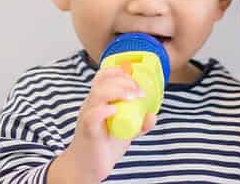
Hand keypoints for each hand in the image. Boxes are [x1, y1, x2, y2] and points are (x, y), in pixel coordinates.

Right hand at [48, 65, 157, 183]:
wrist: (89, 167)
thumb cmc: (105, 145)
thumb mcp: (127, 130)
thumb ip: (140, 123)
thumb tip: (152, 116)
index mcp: (99, 100)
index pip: (103, 76)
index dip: (119, 72)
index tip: (134, 79)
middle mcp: (91, 104)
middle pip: (103, 81)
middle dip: (124, 81)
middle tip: (138, 92)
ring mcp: (88, 115)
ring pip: (98, 94)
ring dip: (118, 91)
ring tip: (132, 98)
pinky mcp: (88, 129)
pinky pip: (93, 114)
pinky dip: (105, 110)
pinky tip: (116, 112)